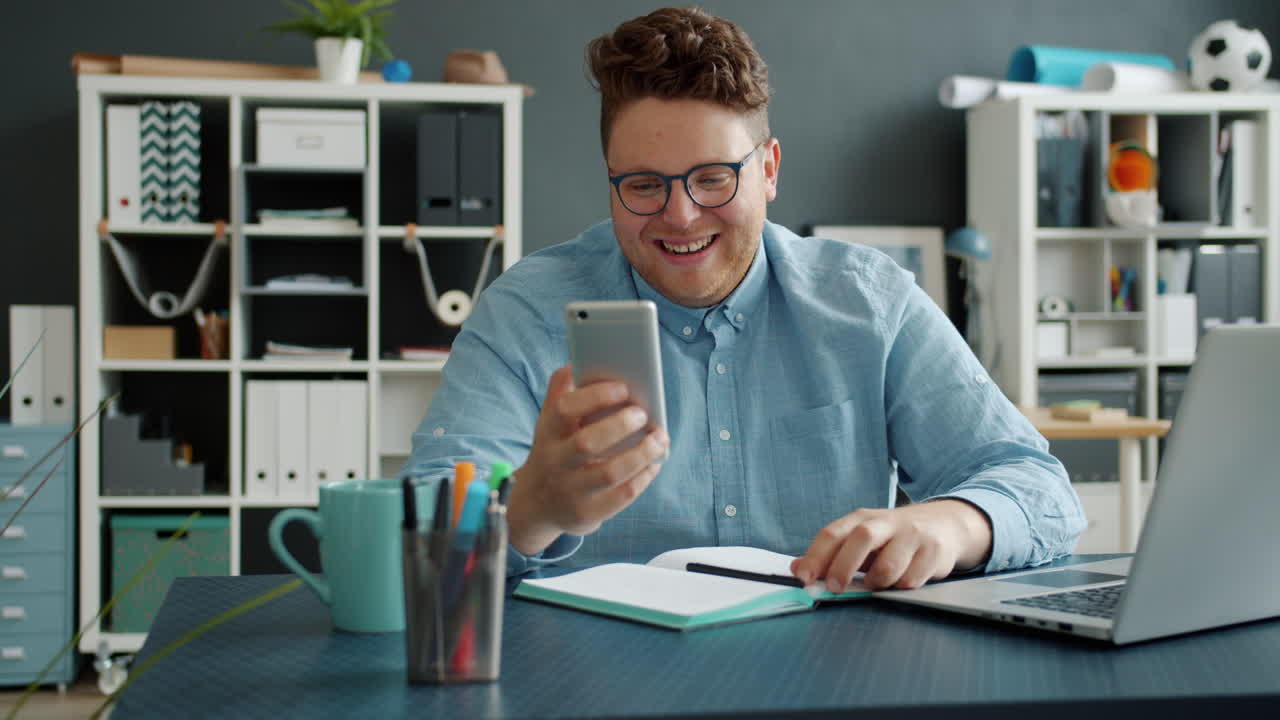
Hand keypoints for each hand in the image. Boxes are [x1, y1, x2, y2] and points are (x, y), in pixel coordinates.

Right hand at [508, 364, 669, 555]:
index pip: (564, 410)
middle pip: (587, 443)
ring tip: (660, 438)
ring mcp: (569, 490)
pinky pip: (621, 496)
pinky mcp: (586, 513)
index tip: (623, 387)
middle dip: (620, 425)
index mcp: (547, 433)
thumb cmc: (555, 452)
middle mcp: (555, 462)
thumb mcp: (549, 423)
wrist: (536, 504)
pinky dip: (643, 478)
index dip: (594, 396)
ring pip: (609, 473)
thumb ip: (561, 392)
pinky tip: (655, 463)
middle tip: (644, 414)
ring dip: (641, 454)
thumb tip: (577, 362)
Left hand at [789, 500, 991, 590]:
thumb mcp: (861, 539)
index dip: (815, 556)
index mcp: (861, 518)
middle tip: (834, 588)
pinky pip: (911, 580)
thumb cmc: (893, 537)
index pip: (832, 533)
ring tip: (877, 583)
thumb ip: (830, 555)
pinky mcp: (934, 551)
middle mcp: (886, 522)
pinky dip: (901, 587)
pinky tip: (902, 580)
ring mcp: (912, 535)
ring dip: (877, 583)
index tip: (804, 578)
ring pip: (888, 567)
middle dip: (843, 567)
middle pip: (861, 539)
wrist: (945, 524)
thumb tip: (796, 569)